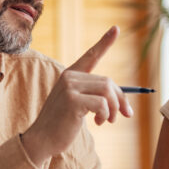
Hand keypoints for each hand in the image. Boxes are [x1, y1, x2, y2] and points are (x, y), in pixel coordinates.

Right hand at [21, 26, 131, 159]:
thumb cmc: (62, 125)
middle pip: (108, 82)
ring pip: (107, 91)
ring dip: (114, 109)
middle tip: (124, 115)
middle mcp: (69, 76)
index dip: (105, 42)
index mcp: (70, 75)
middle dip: (120, 100)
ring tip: (107, 120)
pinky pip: (102, 103)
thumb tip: (125, 107)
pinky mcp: (72, 100)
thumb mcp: (78, 106)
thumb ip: (95, 98)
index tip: (116, 29)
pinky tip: (98, 123)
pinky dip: (105, 115)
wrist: (42, 140)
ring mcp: (69, 87)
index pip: (91, 55)